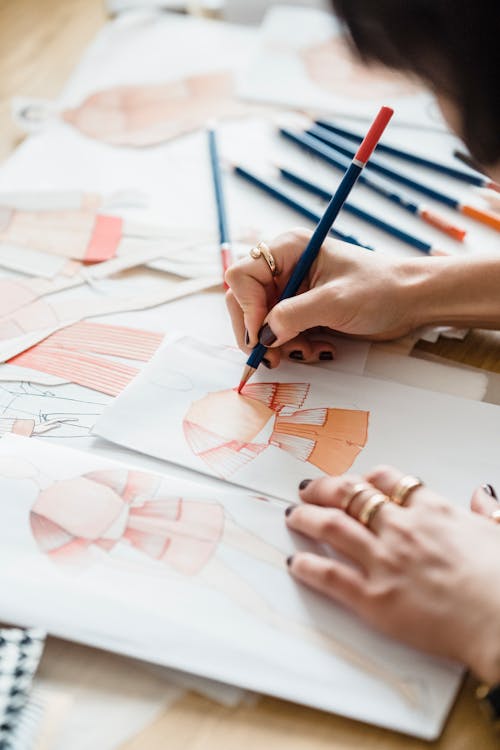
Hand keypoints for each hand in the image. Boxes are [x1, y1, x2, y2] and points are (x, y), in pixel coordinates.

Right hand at [225, 228, 429, 367]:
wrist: (410, 301)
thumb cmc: (380, 289)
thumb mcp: (335, 302)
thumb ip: (293, 316)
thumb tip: (263, 335)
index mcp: (288, 250)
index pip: (242, 277)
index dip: (246, 308)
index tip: (262, 335)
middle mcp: (284, 267)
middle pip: (244, 302)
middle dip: (258, 332)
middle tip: (272, 357)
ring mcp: (291, 289)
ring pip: (261, 322)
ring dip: (278, 343)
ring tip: (308, 351)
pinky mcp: (301, 309)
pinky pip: (280, 332)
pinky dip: (292, 346)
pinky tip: (317, 348)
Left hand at [285, 466, 499, 682]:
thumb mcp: (499, 532)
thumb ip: (485, 510)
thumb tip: (483, 494)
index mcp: (431, 510)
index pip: (386, 480)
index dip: (364, 477)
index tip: (354, 481)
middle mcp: (400, 528)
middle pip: (349, 496)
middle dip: (324, 489)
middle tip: (309, 490)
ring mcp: (383, 561)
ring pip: (332, 527)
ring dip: (307, 518)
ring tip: (294, 516)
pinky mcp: (373, 598)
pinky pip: (330, 576)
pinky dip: (308, 566)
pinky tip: (296, 562)